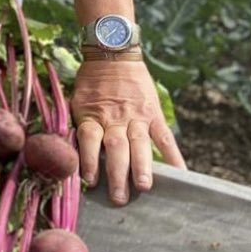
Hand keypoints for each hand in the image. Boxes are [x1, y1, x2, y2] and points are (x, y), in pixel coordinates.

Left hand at [69, 59, 185, 205]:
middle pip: (116, 148)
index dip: (89, 160)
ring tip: (144, 187)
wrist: (113, 52)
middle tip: (119, 198)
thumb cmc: (91, 81)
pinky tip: (180, 173)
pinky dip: (173, 156)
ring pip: (139, 144)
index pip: (90, 139)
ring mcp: (136, 116)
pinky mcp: (153, 113)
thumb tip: (70, 152)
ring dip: (142, 167)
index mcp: (93, 114)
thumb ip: (78, 124)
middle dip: (117, 175)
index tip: (89, 180)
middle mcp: (115, 117)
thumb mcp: (77, 99)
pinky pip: (164, 137)